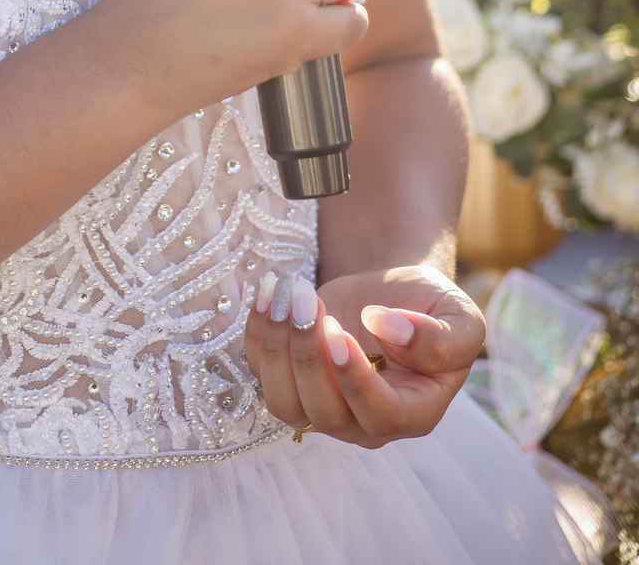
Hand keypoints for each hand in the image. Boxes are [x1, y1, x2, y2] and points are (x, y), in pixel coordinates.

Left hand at [244, 263, 483, 449]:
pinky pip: (260, 372)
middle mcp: (364, 422)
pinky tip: (269, 291)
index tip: (338, 332)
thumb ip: (439, 336)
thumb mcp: (458, 317)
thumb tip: (386, 327)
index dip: (353, 380)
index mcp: (413, 412)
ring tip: (286, 292)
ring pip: (285, 403)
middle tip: (308, 300)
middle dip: (309, 355)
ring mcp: (323, 406)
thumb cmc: (430, 308)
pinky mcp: (291, 381)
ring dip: (276, 347)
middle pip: (325, 413)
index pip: (378, 414)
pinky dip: (256, 333)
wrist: (393, 296)